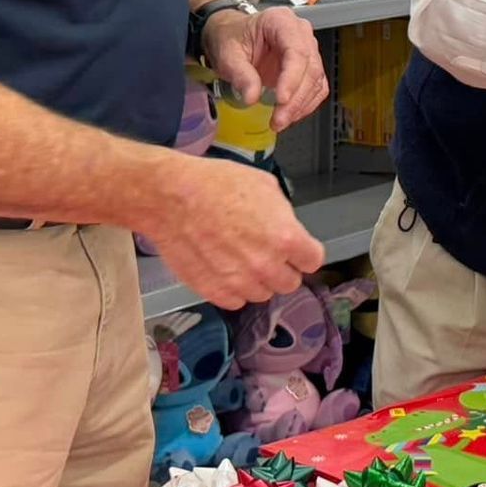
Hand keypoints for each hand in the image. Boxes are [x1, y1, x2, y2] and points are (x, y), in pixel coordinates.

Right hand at [143, 154, 324, 308]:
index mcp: (286, 238)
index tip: (298, 251)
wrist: (172, 198)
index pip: (313, 261)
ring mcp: (240, 282)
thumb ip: (283, 216)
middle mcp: (266, 266)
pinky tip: (225, 269)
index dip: (305, 253)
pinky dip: (233, 290)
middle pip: (290, 283)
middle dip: (282, 268)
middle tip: (267, 253)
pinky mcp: (214, 291)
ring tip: (241, 259)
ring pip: (262, 294)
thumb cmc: (216, 185)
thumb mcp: (265, 187)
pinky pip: (235, 301)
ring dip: (257, 281)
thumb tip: (285, 228)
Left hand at [203, 7, 328, 131]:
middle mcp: (300, 33)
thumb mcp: (227, 54)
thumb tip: (252, 96)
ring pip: (316, 79)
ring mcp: (306, 49)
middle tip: (279, 119)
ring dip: (301, 105)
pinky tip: (290, 114)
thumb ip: (240, 74)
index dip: (292, 77)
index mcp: (281, 21)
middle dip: (296, 98)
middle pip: (311, 67)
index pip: (297, 51)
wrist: (231, 36)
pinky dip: (305, 104)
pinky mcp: (307, 67)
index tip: (281, 99)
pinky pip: (315, 87)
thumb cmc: (231, 37)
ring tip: (280, 121)